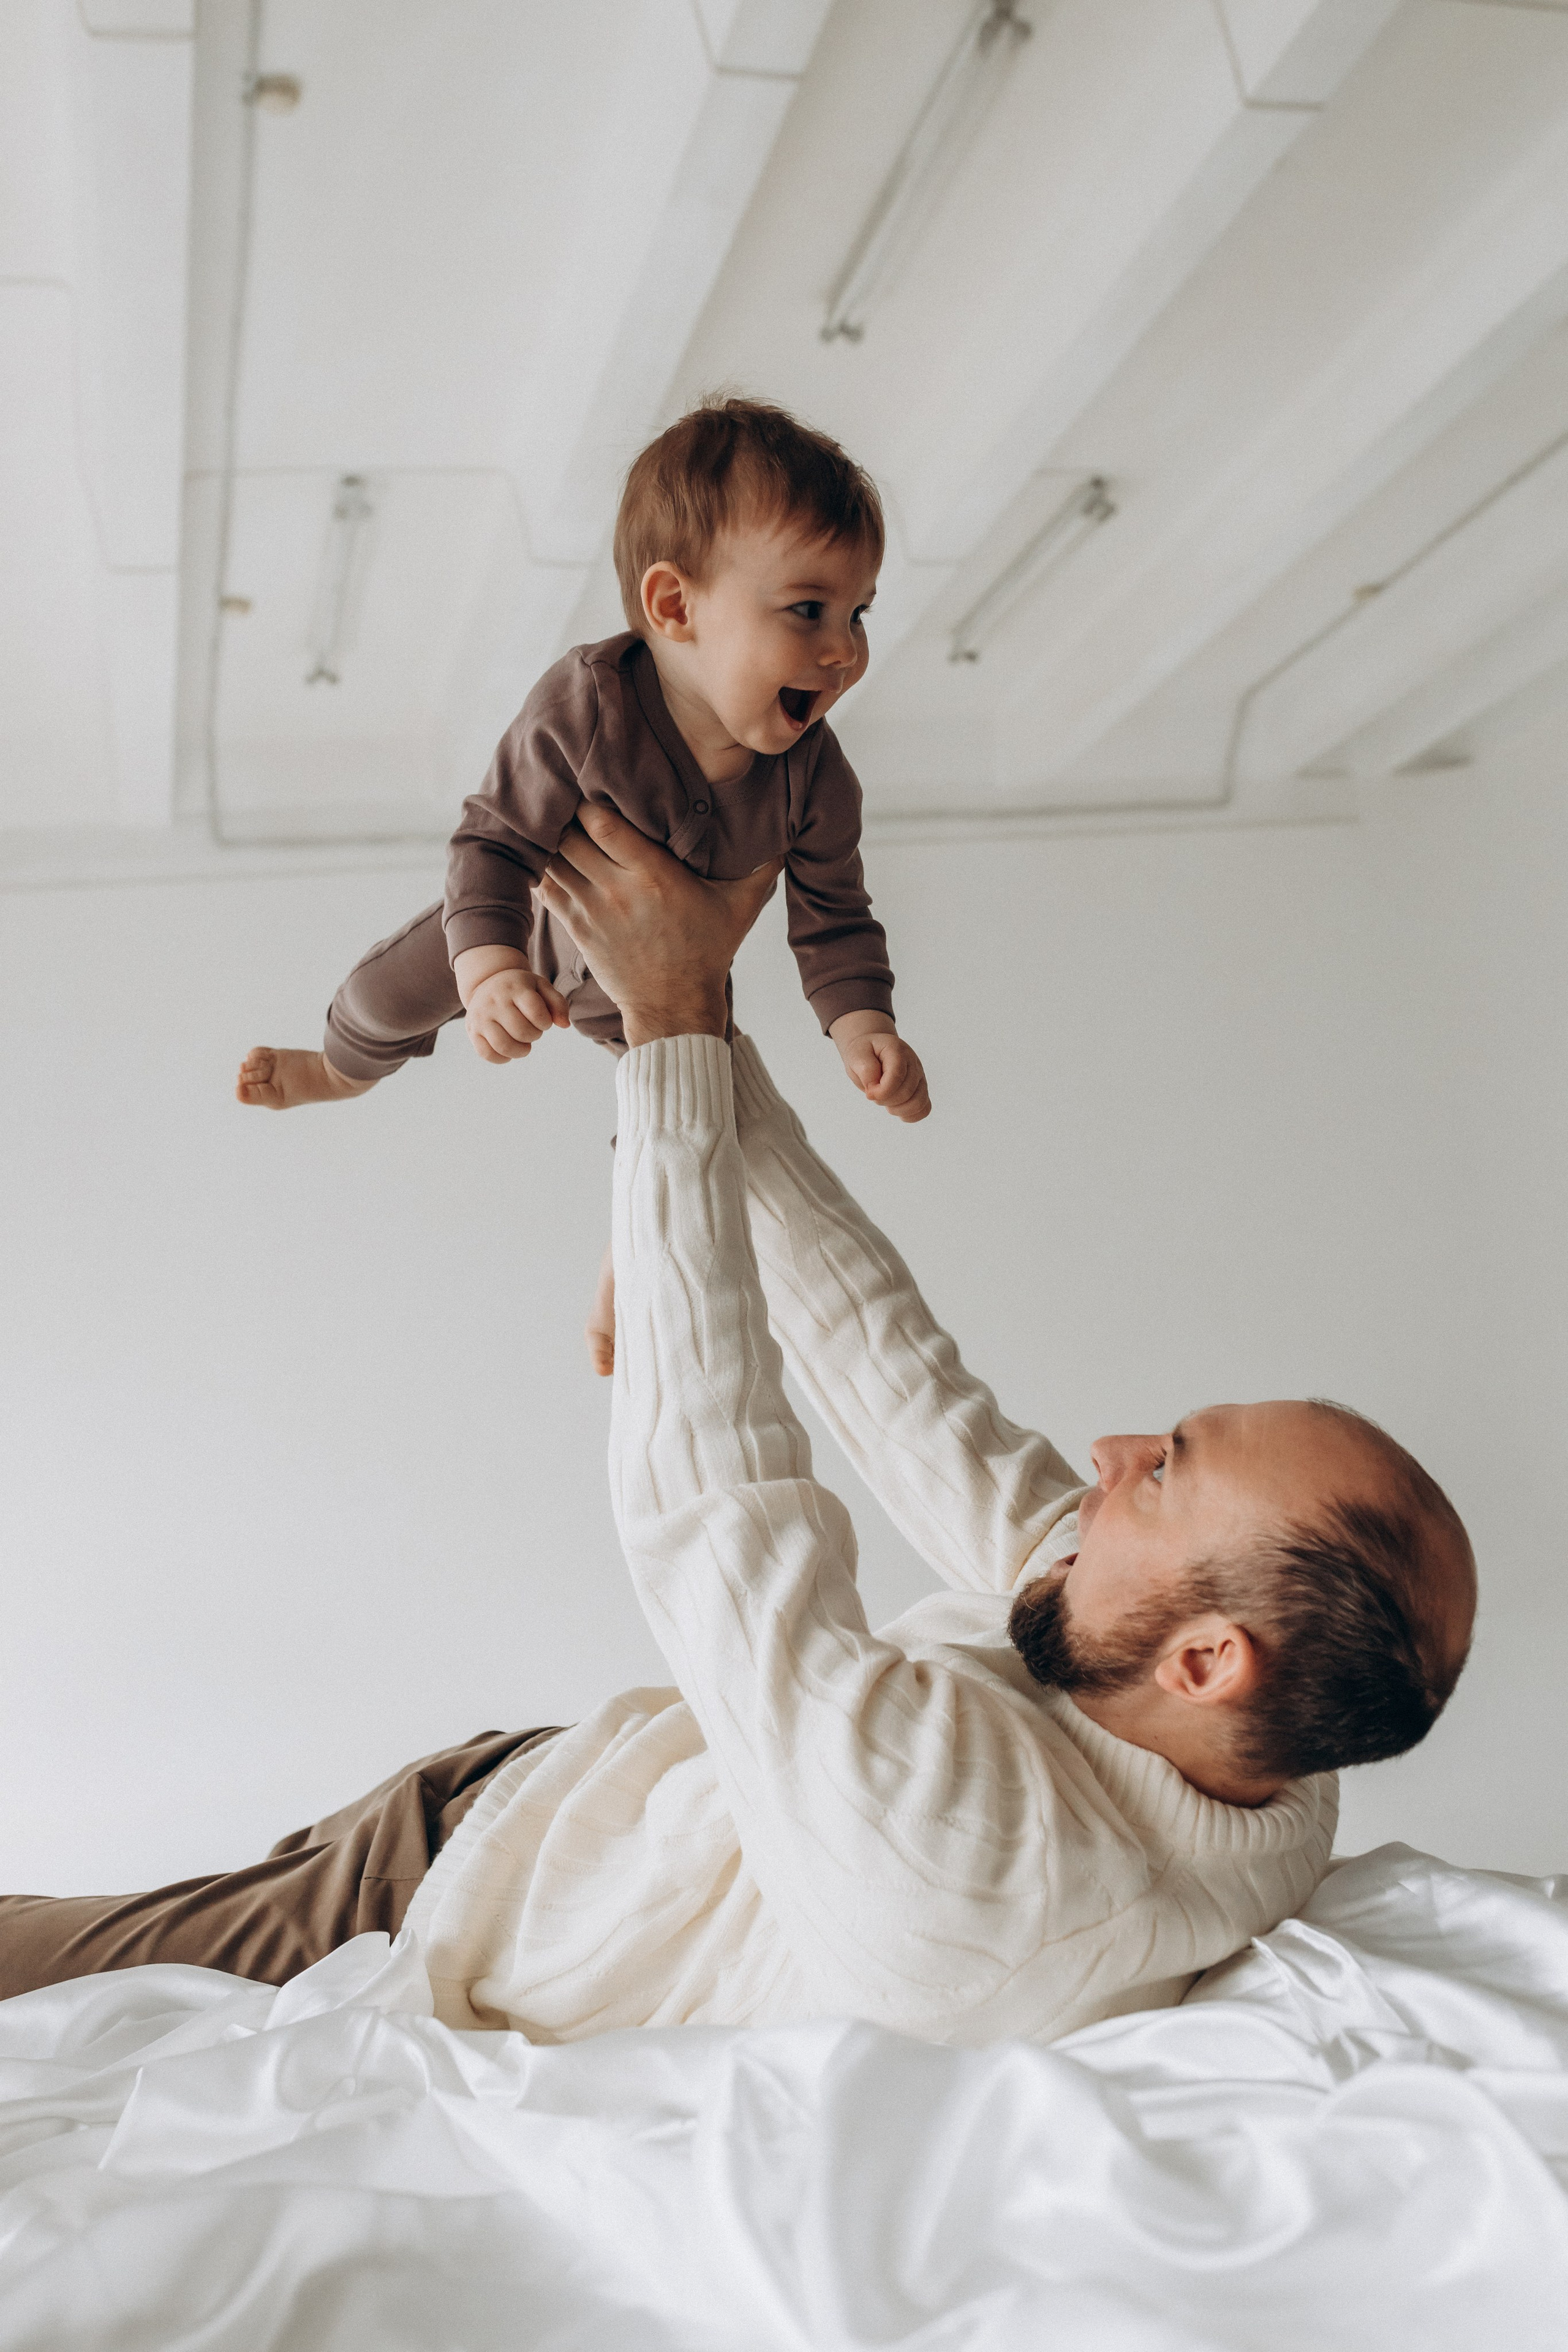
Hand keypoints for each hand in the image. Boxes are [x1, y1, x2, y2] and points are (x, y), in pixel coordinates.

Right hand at [461, 965, 569, 1063]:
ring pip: (504, 1046)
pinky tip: (509, 1051)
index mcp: (514, 988)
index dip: (545, 1022)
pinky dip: (502, 1058)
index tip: (543, 1021)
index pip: (535, 1012)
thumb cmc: (520, 989)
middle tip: (532, 1031)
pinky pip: (486, 1054)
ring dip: (521, 1051)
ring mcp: (480, 1016)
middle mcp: (494, 1001)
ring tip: (523, 1044)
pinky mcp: (472, 1030)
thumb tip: (564, 1025)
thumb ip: (558, 1003)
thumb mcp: (540, 987)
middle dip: (534, 1036)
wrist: (487, 982)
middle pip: (521, 1032)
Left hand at [537, 805, 781, 1045]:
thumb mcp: (739, 909)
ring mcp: (593, 911)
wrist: (674, 1006)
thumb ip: (761, 868)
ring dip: (551, 841)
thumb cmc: (707, 952)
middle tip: (571, 800)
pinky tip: (548, 854)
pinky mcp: (577, 930)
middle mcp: (618, 891)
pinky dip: (543, 868)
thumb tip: (787, 834)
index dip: (591, 802)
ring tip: (557, 823)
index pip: (603, 824)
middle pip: (570, 836)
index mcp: (654, 876)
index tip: (596, 787)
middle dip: (566, 816)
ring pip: (552, 860)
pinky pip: (546, 889)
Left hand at [833, 1025, 930, 1121]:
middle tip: (873, 1092)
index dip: (882, 1091)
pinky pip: (924, 1109)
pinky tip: (895, 1108)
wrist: (871, 1048)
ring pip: (918, 1103)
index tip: (868, 1093)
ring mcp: (919, 1076)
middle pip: (906, 1092)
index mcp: (897, 1050)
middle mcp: (913, 1062)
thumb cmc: (864, 1052)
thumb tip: (874, 1089)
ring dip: (897, 1109)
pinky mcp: (920, 1088)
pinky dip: (909, 1115)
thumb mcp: (856, 1055)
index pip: (897, 1076)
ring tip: (885, 1101)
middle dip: (884, 1099)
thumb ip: (865, 1069)